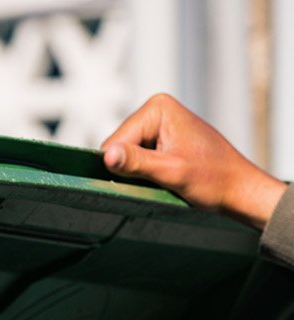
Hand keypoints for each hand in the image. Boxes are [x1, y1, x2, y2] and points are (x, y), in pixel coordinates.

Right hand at [101, 93, 285, 230]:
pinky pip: (136, 159)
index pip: (114, 143)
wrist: (237, 187)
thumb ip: (136, 163)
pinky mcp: (160, 138)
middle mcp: (155, 110)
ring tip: (162, 179)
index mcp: (157, 108)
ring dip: (137, 173)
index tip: (148, 178)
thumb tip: (106, 156)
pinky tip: (162, 177)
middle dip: (131, 169)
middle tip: (158, 180)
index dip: (122, 167)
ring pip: (125, 156)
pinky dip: (144, 174)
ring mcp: (158, 124)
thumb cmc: (212, 178)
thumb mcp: (170, 172)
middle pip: (118, 148)